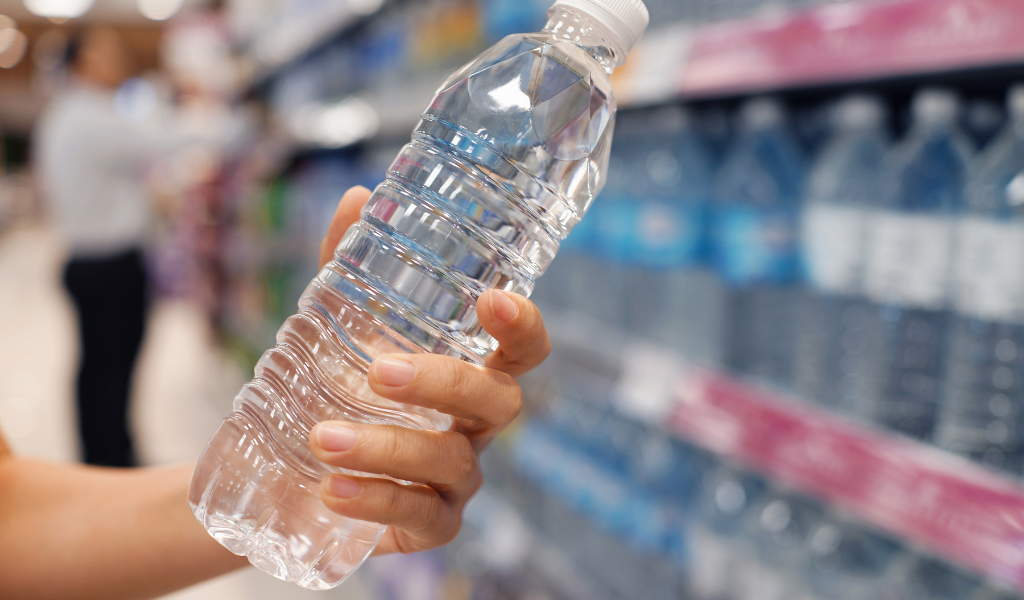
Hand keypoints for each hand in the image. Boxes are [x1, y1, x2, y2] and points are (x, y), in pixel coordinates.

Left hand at [310, 186, 549, 554]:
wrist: (294, 467)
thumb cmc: (338, 385)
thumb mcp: (338, 326)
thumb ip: (347, 268)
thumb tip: (357, 197)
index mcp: (471, 369)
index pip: (523, 348)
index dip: (522, 325)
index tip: (493, 299)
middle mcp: (476, 424)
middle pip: (497, 401)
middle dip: (444, 382)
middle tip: (379, 370)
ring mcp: (459, 477)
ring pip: (451, 462)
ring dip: (388, 448)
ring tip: (322, 438)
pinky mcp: (430, 524)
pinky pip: (423, 518)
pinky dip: (377, 501)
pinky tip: (331, 489)